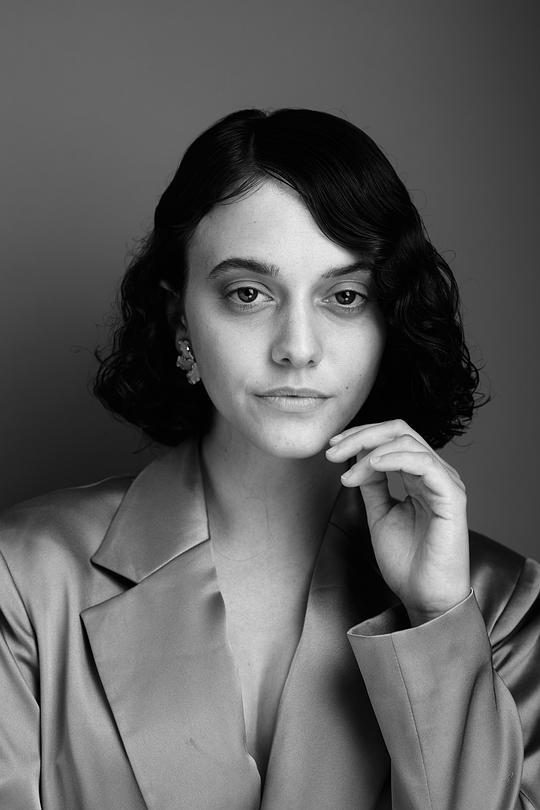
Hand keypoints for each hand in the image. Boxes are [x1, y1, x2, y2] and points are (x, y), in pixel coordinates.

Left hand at [326, 419, 469, 625]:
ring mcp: (445, 483)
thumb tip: (356, 456)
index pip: (392, 437)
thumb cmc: (407, 562)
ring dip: (370, 450)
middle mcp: (435, 473)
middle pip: (399, 431)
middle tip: (333, 452)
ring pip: (408, 442)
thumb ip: (372, 484)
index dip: (360, 436)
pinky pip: (425, 463)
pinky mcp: (452, 496)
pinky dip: (395, 458)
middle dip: (361, 435)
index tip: (331, 449)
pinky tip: (373, 465)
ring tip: (347, 473)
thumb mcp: (379, 514)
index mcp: (420, 476)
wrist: (425, 597)